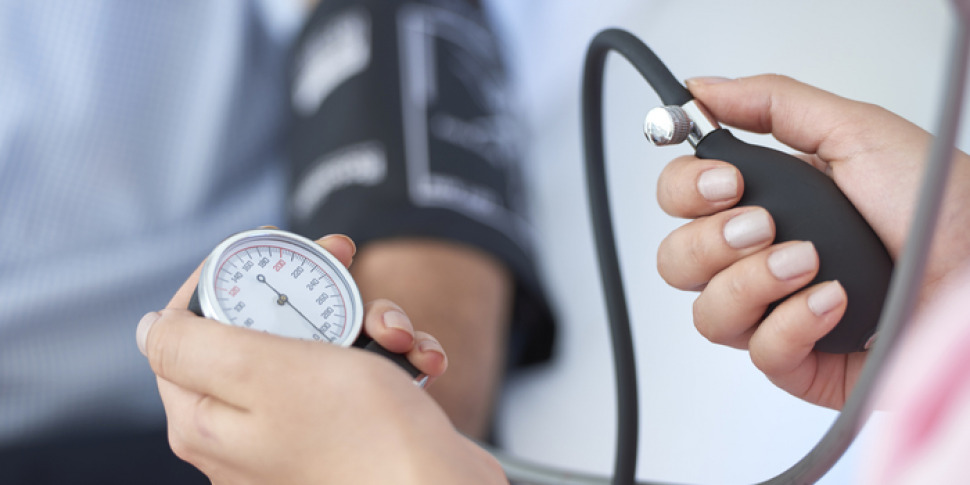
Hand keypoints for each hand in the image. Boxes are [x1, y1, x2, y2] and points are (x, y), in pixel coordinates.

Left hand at [136, 234, 505, 483]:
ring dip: (367, 321)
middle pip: (261, 328)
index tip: (272, 246)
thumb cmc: (362, 434)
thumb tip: (151, 327)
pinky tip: (421, 359)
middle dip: (314, 290)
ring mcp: (299, 431)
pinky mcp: (347, 431)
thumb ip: (193, 344)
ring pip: (320, 344)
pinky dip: (390, 356)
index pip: (187, 325)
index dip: (226, 275)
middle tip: (345, 258)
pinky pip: (358, 374)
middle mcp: (245, 428)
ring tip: (398, 333)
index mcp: (206, 416)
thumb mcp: (265, 371)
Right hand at [656, 75, 969, 408]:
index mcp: (766, 201)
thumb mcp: (855, 132)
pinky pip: (759, 353)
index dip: (685, 191)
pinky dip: (794, 324)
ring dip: (752, 282)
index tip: (728, 182)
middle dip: (711, 241)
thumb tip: (700, 91)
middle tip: (765, 225)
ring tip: (808, 263)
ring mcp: (775, 311)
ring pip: (706, 314)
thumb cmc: (939, 206)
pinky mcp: (800, 361)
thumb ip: (772, 104)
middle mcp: (759, 258)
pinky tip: (834, 302)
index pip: (679, 200)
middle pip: (675, 261)